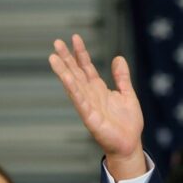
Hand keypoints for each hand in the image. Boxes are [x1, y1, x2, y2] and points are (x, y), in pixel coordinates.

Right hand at [48, 34, 146, 179]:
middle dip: (67, 58)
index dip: (80, 53)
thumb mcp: (127, 94)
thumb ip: (122, 77)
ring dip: (63, 71)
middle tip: (57, 42)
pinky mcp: (89, 117)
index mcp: (98, 89)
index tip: (75, 37)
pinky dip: (73, 89)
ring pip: (73, 85)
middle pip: (76, 72)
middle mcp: (90, 95)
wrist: (129, 144)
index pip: (86, 67)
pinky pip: (79, 101)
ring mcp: (88, 105)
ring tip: (53, 57)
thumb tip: (118, 57)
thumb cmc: (128, 122)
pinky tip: (66, 78)